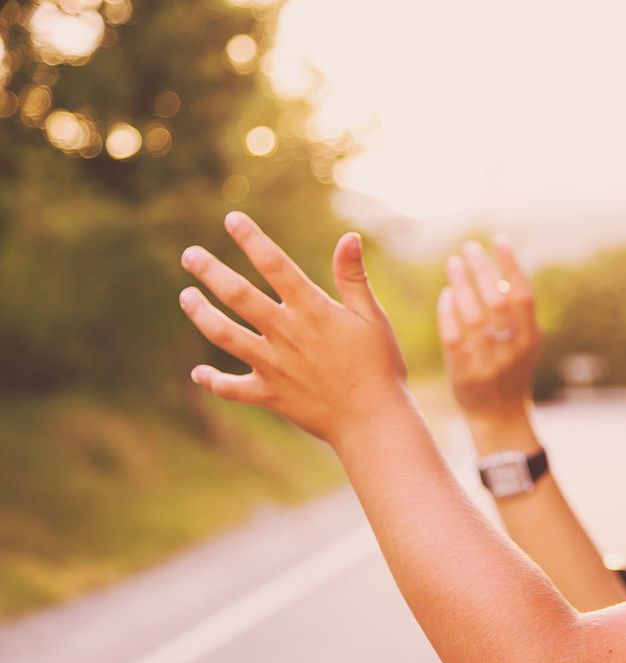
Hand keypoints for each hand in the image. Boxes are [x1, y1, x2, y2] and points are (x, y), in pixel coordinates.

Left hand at [178, 211, 409, 444]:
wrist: (373, 420)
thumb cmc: (380, 366)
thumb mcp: (372, 317)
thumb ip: (353, 278)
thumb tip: (348, 237)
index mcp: (312, 310)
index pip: (275, 265)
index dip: (251, 240)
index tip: (231, 220)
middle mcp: (286, 333)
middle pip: (238, 295)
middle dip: (210, 272)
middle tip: (189, 255)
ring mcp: (274, 365)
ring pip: (224, 335)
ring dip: (200, 314)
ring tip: (185, 297)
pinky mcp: (270, 395)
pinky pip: (232, 388)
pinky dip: (213, 380)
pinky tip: (198, 373)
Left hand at [439, 239, 540, 439]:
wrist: (500, 417)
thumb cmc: (510, 371)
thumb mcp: (524, 344)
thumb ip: (518, 313)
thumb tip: (503, 270)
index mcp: (530, 338)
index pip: (523, 295)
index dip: (511, 265)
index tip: (498, 240)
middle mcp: (512, 350)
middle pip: (497, 302)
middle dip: (482, 270)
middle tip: (469, 248)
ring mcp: (488, 363)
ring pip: (473, 317)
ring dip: (462, 285)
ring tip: (454, 264)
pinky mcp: (465, 375)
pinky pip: (454, 338)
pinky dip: (448, 314)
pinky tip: (446, 296)